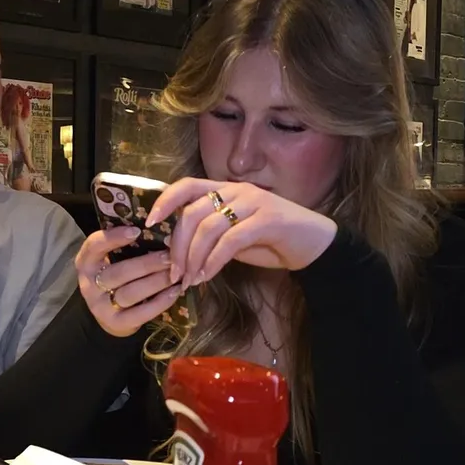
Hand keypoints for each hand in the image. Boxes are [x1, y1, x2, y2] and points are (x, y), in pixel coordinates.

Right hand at [75, 229, 181, 337]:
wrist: (110, 313)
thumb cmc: (116, 276)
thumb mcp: (111, 258)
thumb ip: (124, 245)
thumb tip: (157, 228)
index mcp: (86, 262)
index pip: (94, 246)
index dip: (113, 238)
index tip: (137, 231)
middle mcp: (89, 285)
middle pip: (119, 272)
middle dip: (148, 263)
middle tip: (171, 256)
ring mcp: (101, 307)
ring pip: (131, 292)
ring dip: (156, 282)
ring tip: (176, 273)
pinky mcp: (116, 323)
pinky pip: (140, 313)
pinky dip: (160, 302)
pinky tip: (175, 292)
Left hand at [147, 179, 337, 289]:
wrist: (314, 244)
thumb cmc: (270, 241)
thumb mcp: (233, 235)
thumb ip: (209, 235)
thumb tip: (178, 252)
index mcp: (226, 189)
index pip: (187, 185)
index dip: (165, 201)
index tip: (150, 223)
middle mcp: (237, 190)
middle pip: (192, 213)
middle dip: (178, 246)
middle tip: (175, 273)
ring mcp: (254, 202)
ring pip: (209, 228)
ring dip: (194, 258)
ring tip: (190, 280)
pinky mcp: (268, 219)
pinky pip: (231, 240)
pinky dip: (214, 261)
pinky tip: (208, 276)